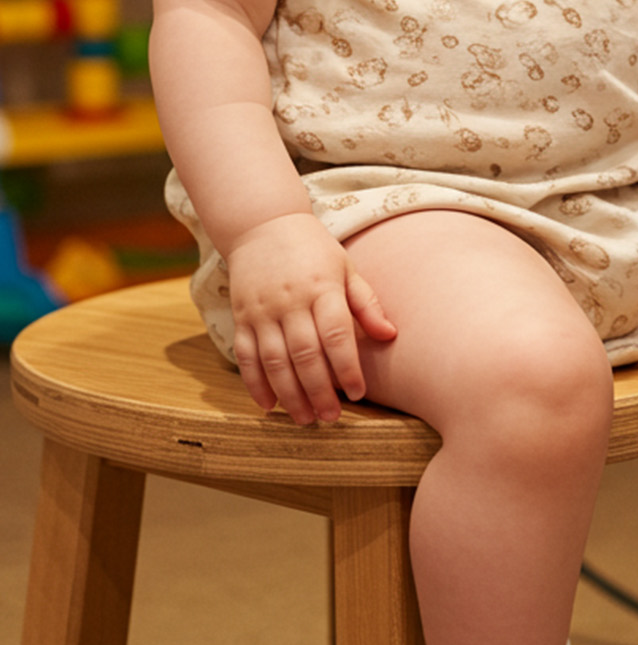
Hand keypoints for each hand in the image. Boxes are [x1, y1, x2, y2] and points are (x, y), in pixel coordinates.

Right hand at [227, 212, 396, 425]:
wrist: (262, 225)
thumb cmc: (313, 249)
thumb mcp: (345, 268)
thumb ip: (366, 303)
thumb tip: (390, 335)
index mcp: (321, 287)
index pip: (336, 333)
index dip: (346, 367)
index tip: (357, 393)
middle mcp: (290, 300)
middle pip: (305, 353)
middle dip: (318, 390)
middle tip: (331, 418)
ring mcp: (262, 310)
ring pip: (274, 360)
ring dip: (289, 394)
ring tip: (305, 419)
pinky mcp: (241, 317)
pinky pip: (245, 356)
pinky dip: (255, 383)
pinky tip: (269, 406)